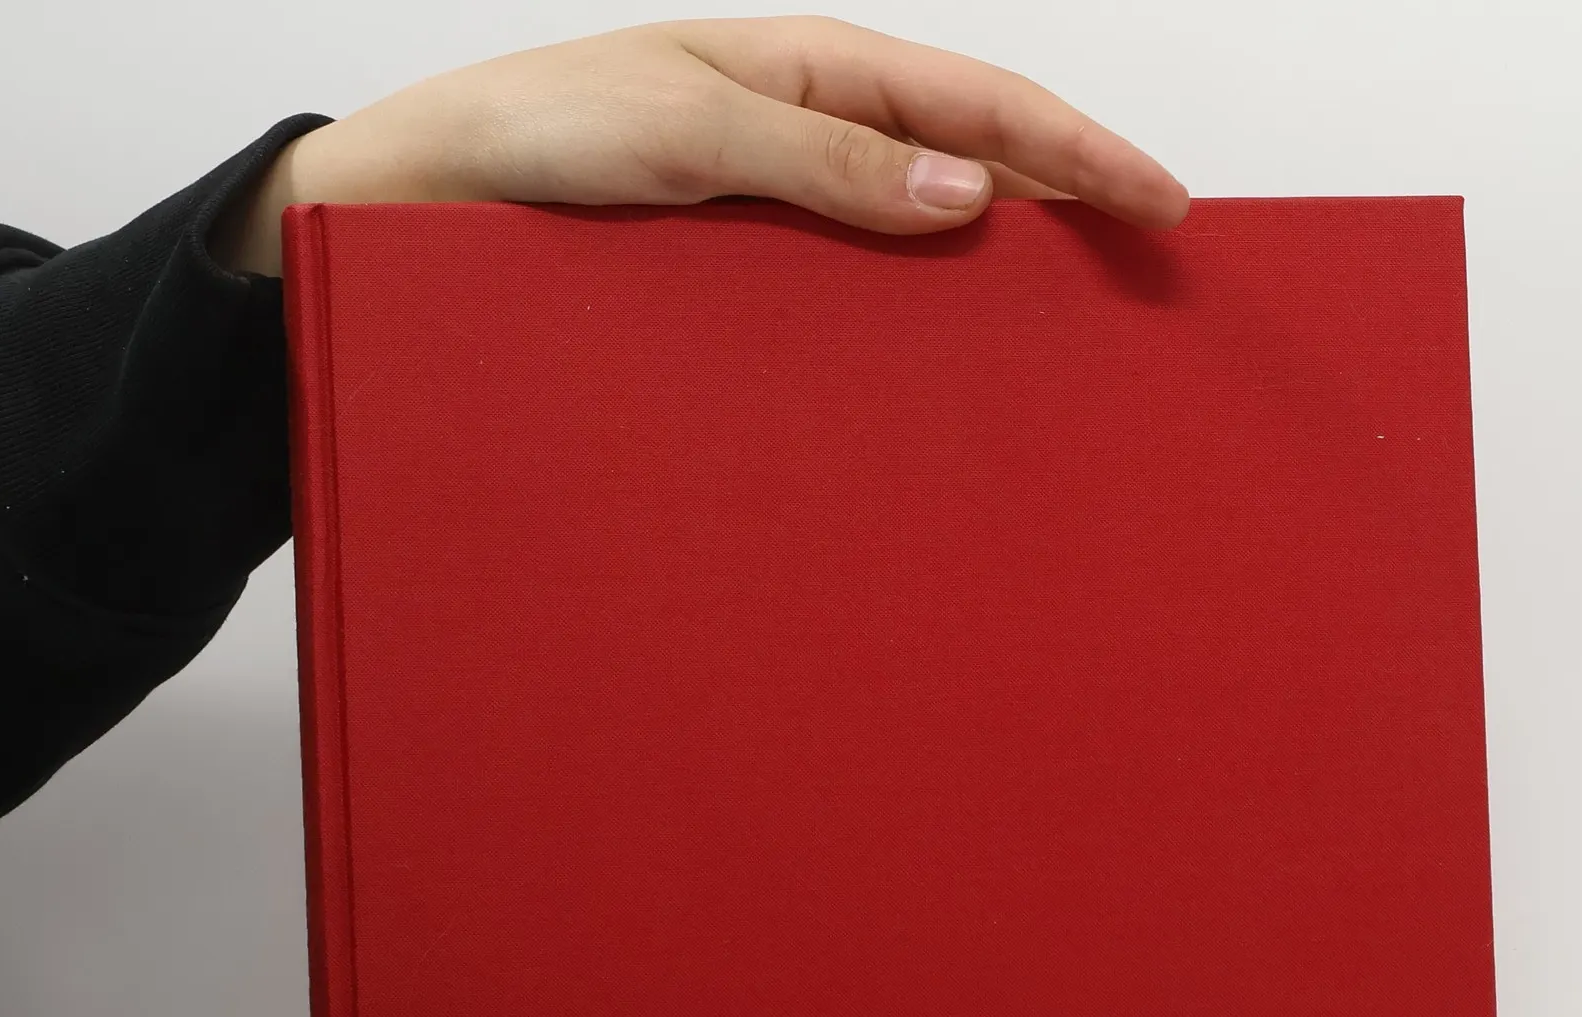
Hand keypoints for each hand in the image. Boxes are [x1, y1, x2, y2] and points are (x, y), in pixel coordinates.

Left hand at [214, 16, 1187, 275]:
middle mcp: (813, 140)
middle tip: (1147, 283)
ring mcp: (786, 215)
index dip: (1082, 154)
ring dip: (999, 287)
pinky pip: (858, 304)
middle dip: (1069, 216)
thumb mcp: (685, 130)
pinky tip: (943, 377)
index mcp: (815, 73)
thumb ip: (825, 162)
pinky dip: (916, 333)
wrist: (417, 209)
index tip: (1164, 207)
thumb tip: (968, 197)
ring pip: (923, 247)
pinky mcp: (750, 281)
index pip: (983, 108)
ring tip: (1071, 346)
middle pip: (974, 172)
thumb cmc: (535, 142)